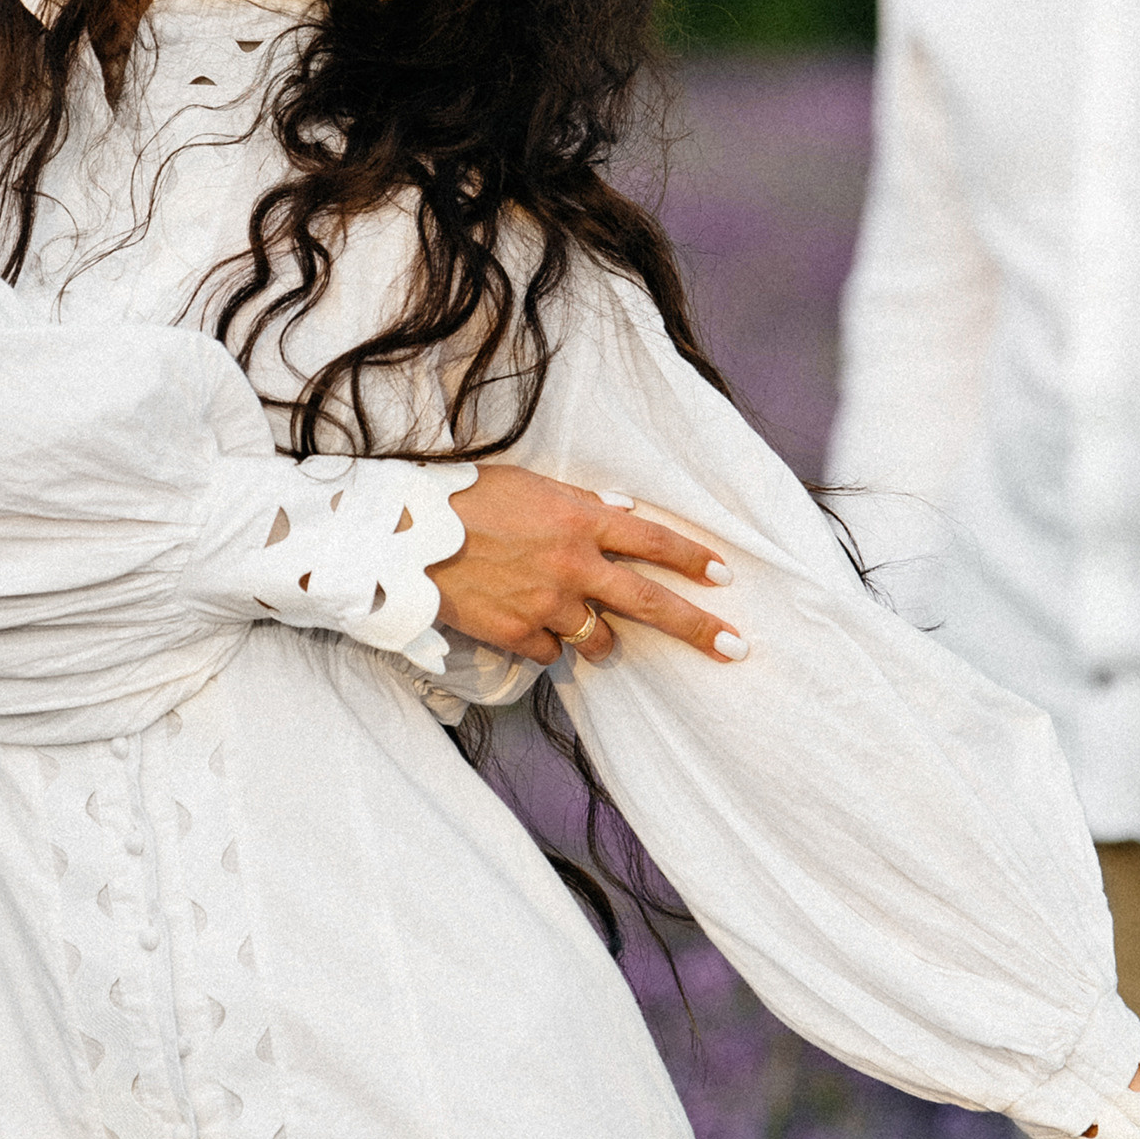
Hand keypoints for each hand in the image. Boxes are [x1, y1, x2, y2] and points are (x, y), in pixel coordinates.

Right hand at [429, 465, 741, 668]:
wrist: (405, 536)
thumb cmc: (463, 499)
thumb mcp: (528, 486)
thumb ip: (579, 503)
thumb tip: (620, 511)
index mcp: (579, 521)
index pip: (653, 541)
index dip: (692, 559)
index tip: (723, 577)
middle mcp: (572, 565)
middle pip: (650, 602)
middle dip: (698, 626)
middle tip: (734, 647)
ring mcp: (546, 604)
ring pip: (598, 639)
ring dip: (599, 638)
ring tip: (584, 628)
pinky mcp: (516, 634)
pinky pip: (549, 652)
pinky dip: (545, 644)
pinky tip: (524, 626)